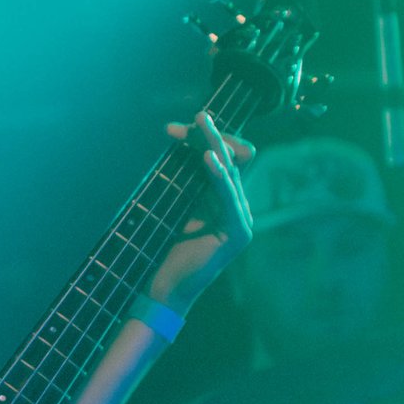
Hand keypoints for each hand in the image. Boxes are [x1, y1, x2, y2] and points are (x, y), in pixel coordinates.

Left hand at [146, 113, 254, 316]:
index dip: (201, 141)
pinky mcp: (238, 233)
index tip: (173, 130)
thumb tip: (179, 144)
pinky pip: (229, 198)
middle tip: (197, 116)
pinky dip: (220, 177)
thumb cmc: (164, 248)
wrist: (162, 287)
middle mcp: (236, 206)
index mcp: (221, 200)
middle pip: (230, 160)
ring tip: (204, 126)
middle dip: (210, 137)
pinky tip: (208, 160)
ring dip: (217, 146)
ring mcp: (241, 219)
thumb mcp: (173, 205)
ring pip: (231, 174)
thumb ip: (183, 180)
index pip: (220, 159)